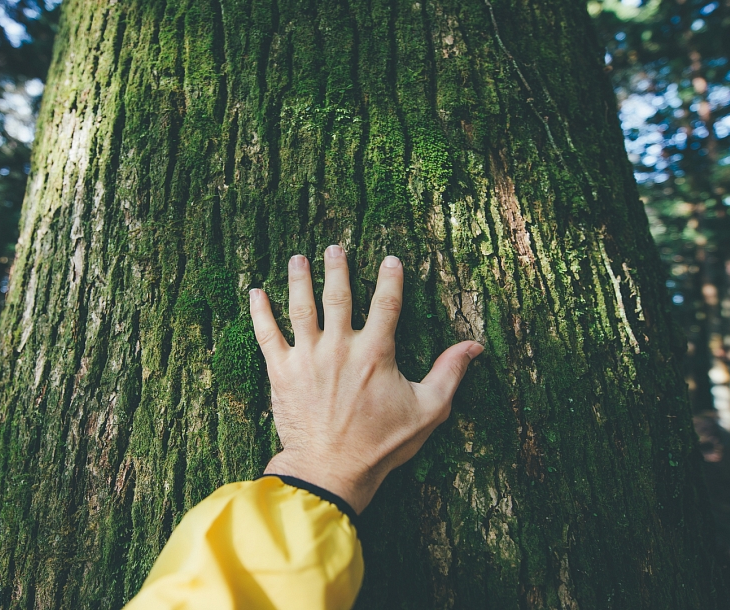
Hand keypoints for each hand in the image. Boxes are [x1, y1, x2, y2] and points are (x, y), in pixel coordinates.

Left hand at [249, 245, 483, 513]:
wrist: (331, 470)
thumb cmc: (381, 444)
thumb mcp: (428, 411)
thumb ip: (449, 373)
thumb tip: (474, 346)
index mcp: (375, 352)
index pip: (386, 304)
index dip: (391, 279)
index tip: (391, 259)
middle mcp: (340, 347)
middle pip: (338, 296)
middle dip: (337, 268)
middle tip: (335, 247)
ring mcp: (307, 358)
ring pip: (301, 307)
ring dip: (299, 279)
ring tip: (298, 258)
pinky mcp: (282, 373)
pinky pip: (267, 335)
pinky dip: (260, 312)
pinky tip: (254, 292)